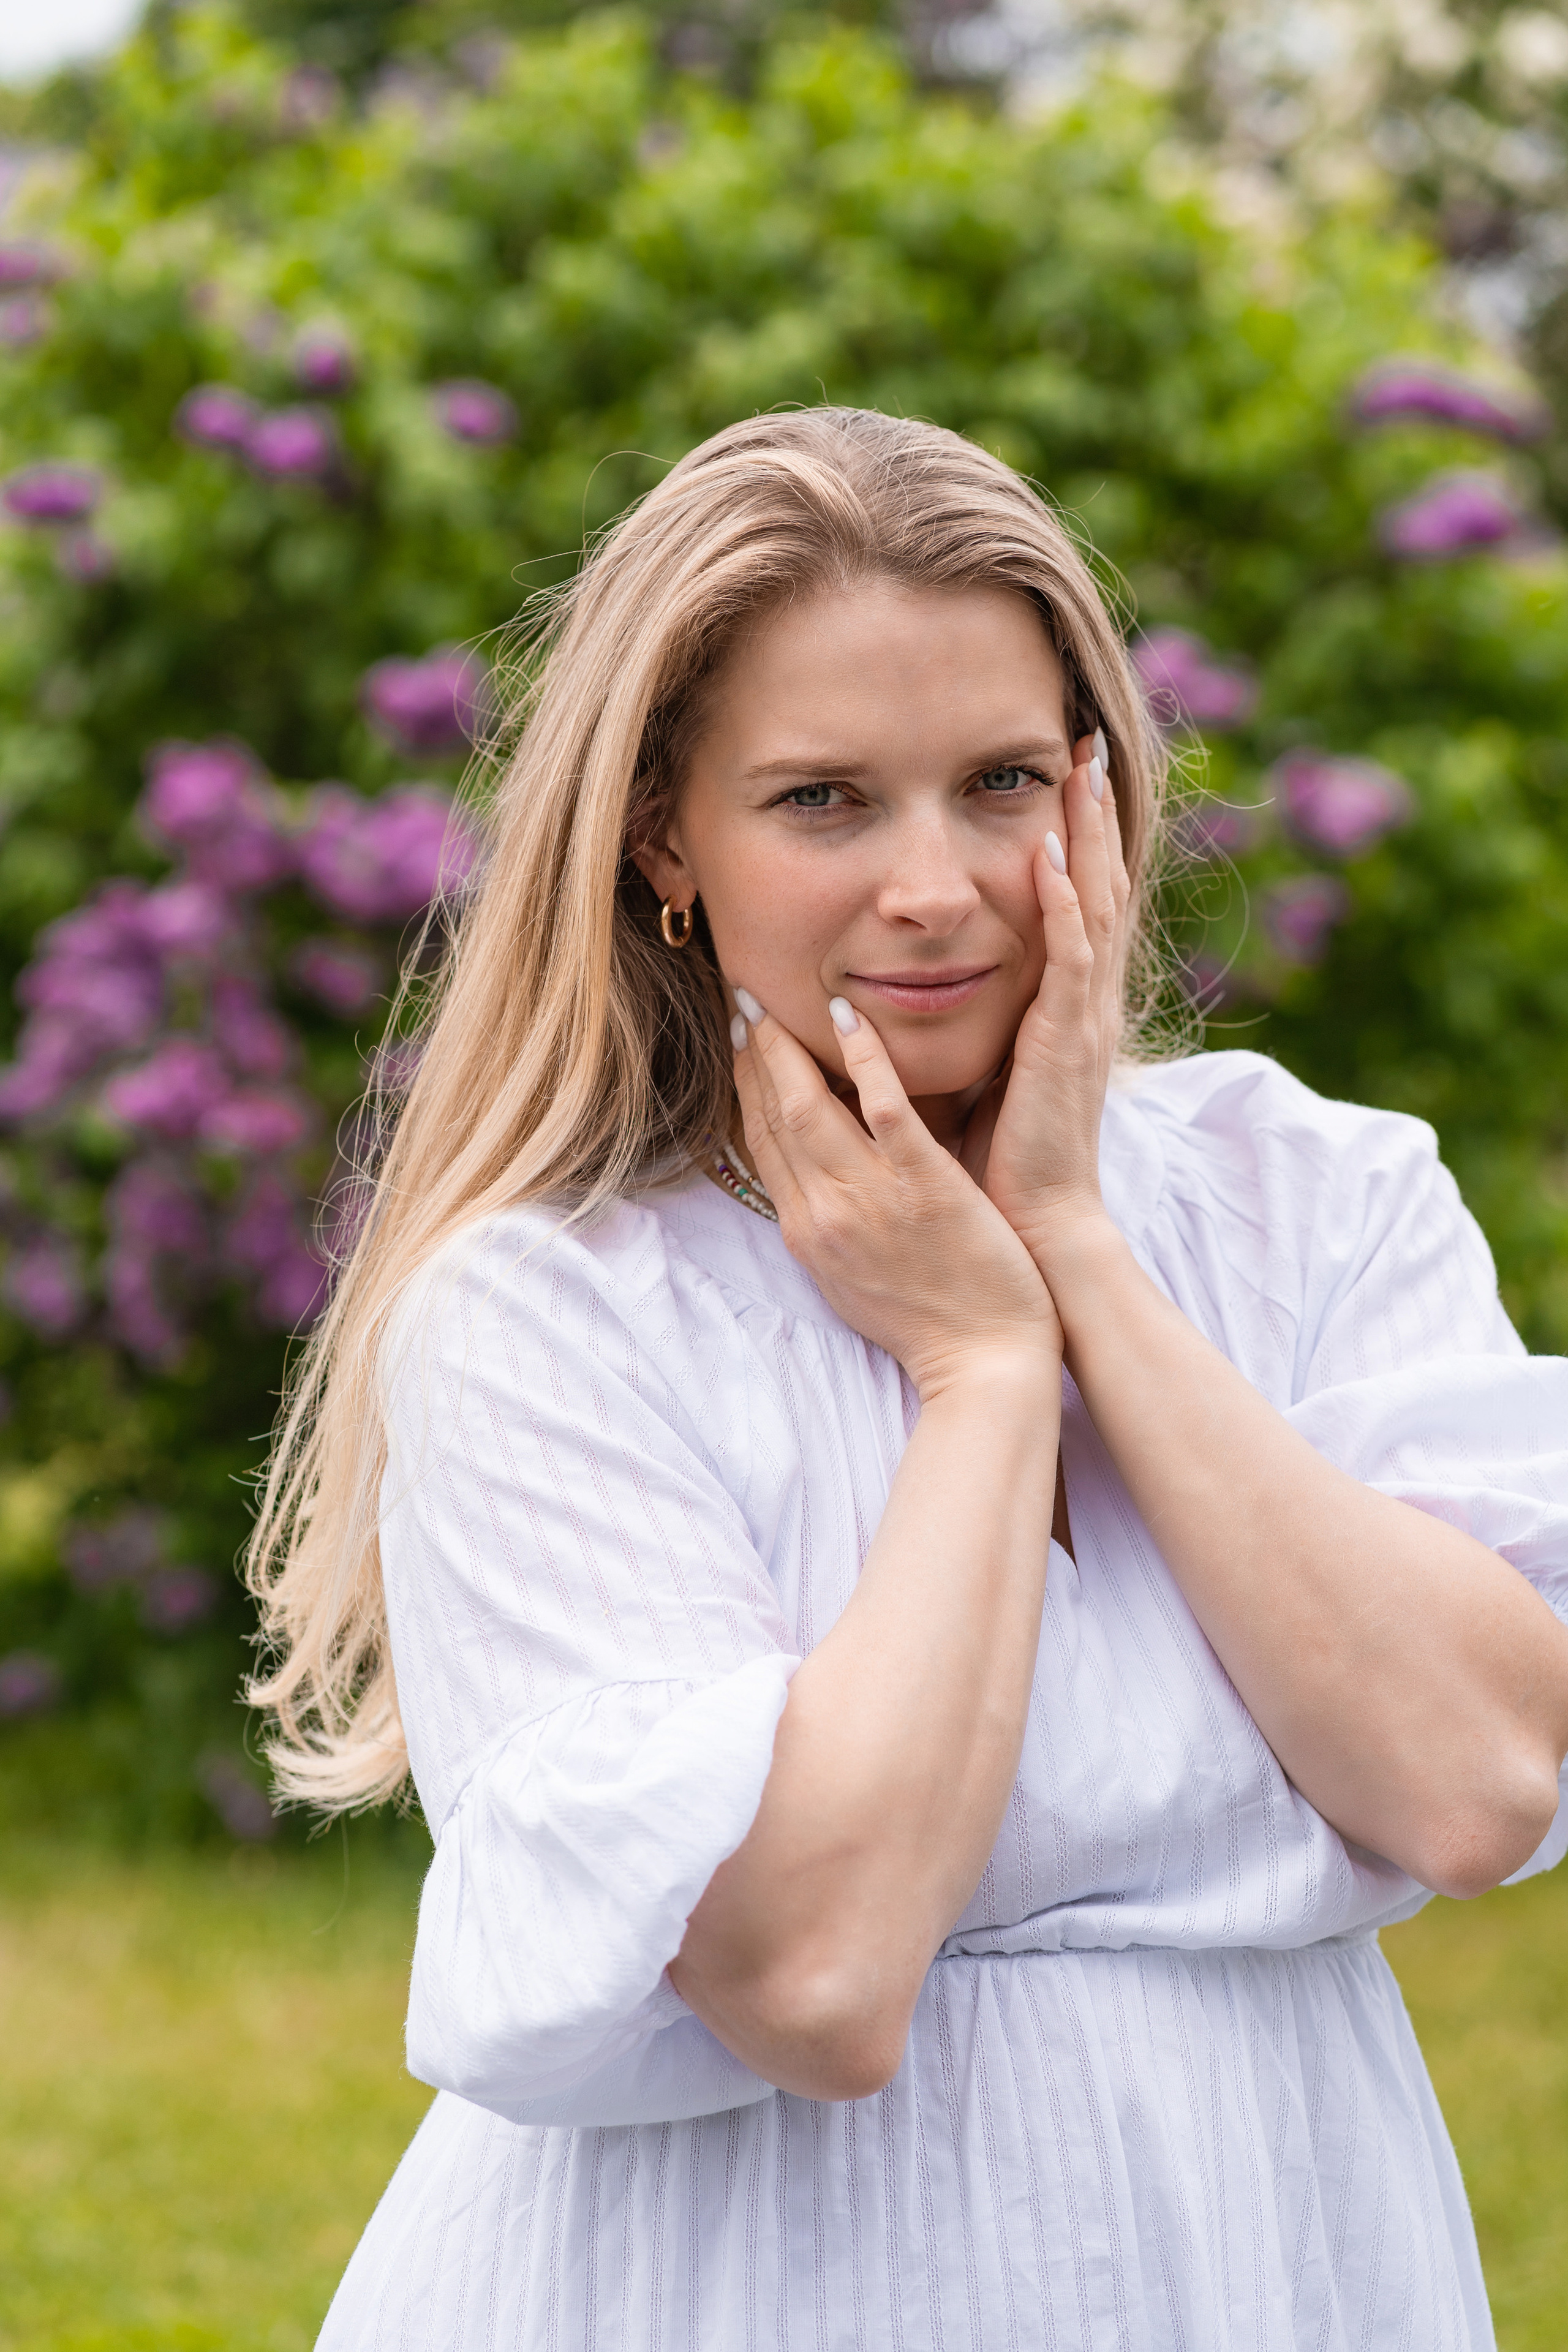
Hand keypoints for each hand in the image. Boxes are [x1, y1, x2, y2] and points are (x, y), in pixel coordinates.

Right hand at [732, 994, 1060, 1395]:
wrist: (982, 1364)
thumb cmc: (928, 1321)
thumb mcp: (850, 1278)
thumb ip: (825, 1223)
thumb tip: (806, 1178)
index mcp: (806, 1232)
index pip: (760, 1144)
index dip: (744, 1086)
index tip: (737, 1039)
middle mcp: (824, 1213)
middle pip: (773, 1118)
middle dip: (751, 1053)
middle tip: (739, 996)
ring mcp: (871, 1199)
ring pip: (810, 1110)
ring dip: (785, 1048)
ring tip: (773, 998)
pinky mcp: (925, 1187)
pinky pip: (885, 1113)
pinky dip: (864, 1062)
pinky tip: (849, 1018)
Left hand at [960, 733, 1128, 1274]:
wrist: (1036, 1231)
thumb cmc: (1001, 1162)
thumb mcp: (984, 1070)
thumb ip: (969, 1020)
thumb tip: (917, 981)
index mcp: (1068, 1010)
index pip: (1081, 903)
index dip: (1077, 837)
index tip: (1064, 774)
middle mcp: (1086, 1006)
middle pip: (1101, 884)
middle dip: (1093, 812)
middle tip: (1086, 742)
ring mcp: (1083, 1022)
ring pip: (1097, 906)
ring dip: (1089, 835)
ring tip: (1080, 770)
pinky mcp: (1066, 1046)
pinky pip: (1072, 961)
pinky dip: (1066, 905)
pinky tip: (1053, 858)